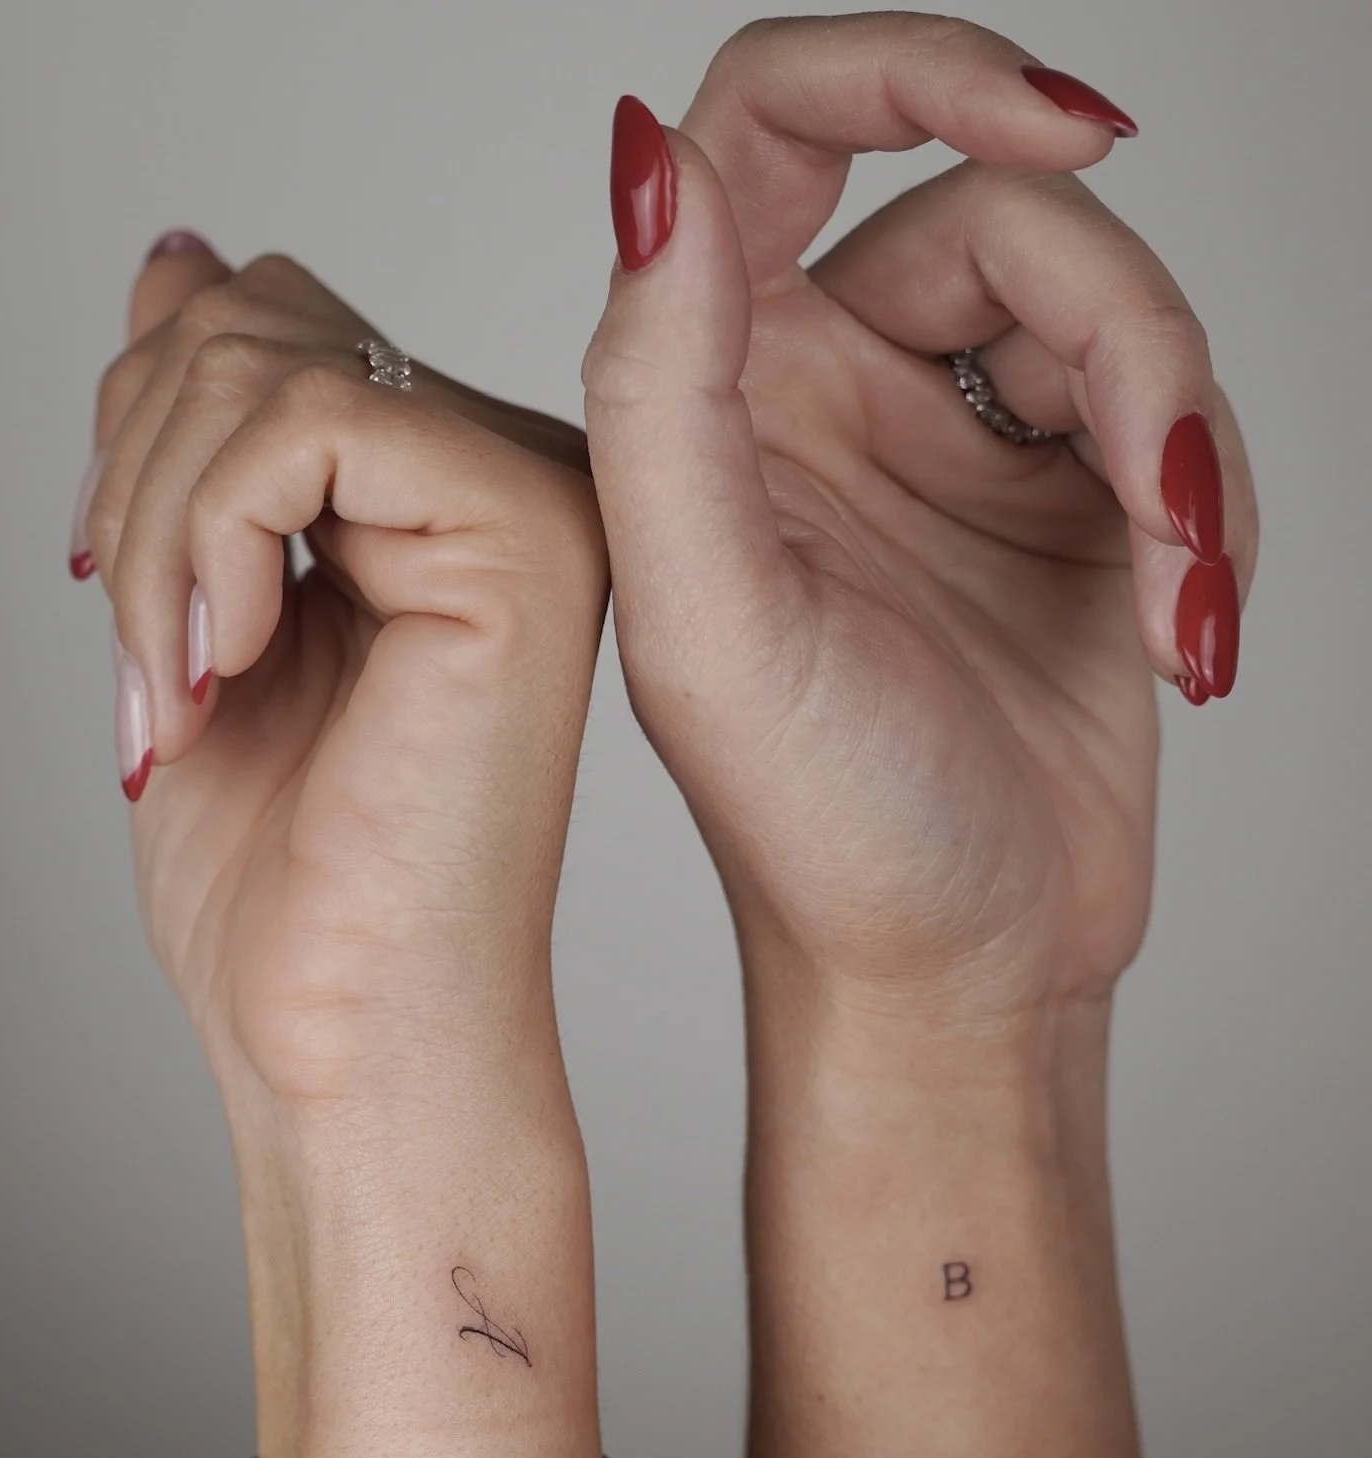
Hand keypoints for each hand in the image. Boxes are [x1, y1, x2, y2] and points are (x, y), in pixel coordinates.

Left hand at [73, 241, 612, 1457]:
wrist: (357, 1049)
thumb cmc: (292, 893)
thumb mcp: (188, 611)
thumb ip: (198, 441)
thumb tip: (177, 256)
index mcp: (442, 503)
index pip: (265, 326)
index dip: (141, 430)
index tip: (115, 595)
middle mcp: (504, 486)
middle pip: (256, 311)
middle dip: (133, 469)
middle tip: (143, 653)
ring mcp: (531, 504)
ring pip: (263, 355)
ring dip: (152, 524)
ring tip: (177, 682)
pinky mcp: (527, 540)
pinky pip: (306, 422)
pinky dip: (205, 540)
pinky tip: (228, 662)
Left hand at [585, 15, 1259, 1030]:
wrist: (961, 971)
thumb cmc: (824, 833)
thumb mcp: (717, 622)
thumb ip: (661, 386)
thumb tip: (648, 160)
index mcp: (710, 393)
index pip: (776, 121)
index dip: (920, 68)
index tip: (1064, 126)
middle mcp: (822, 390)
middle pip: (999, 215)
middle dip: (1118, 334)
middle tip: (1155, 505)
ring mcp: (949, 442)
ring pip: (1110, 310)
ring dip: (1177, 439)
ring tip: (1172, 594)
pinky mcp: (1061, 502)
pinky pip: (1175, 411)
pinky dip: (1205, 501)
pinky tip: (1179, 623)